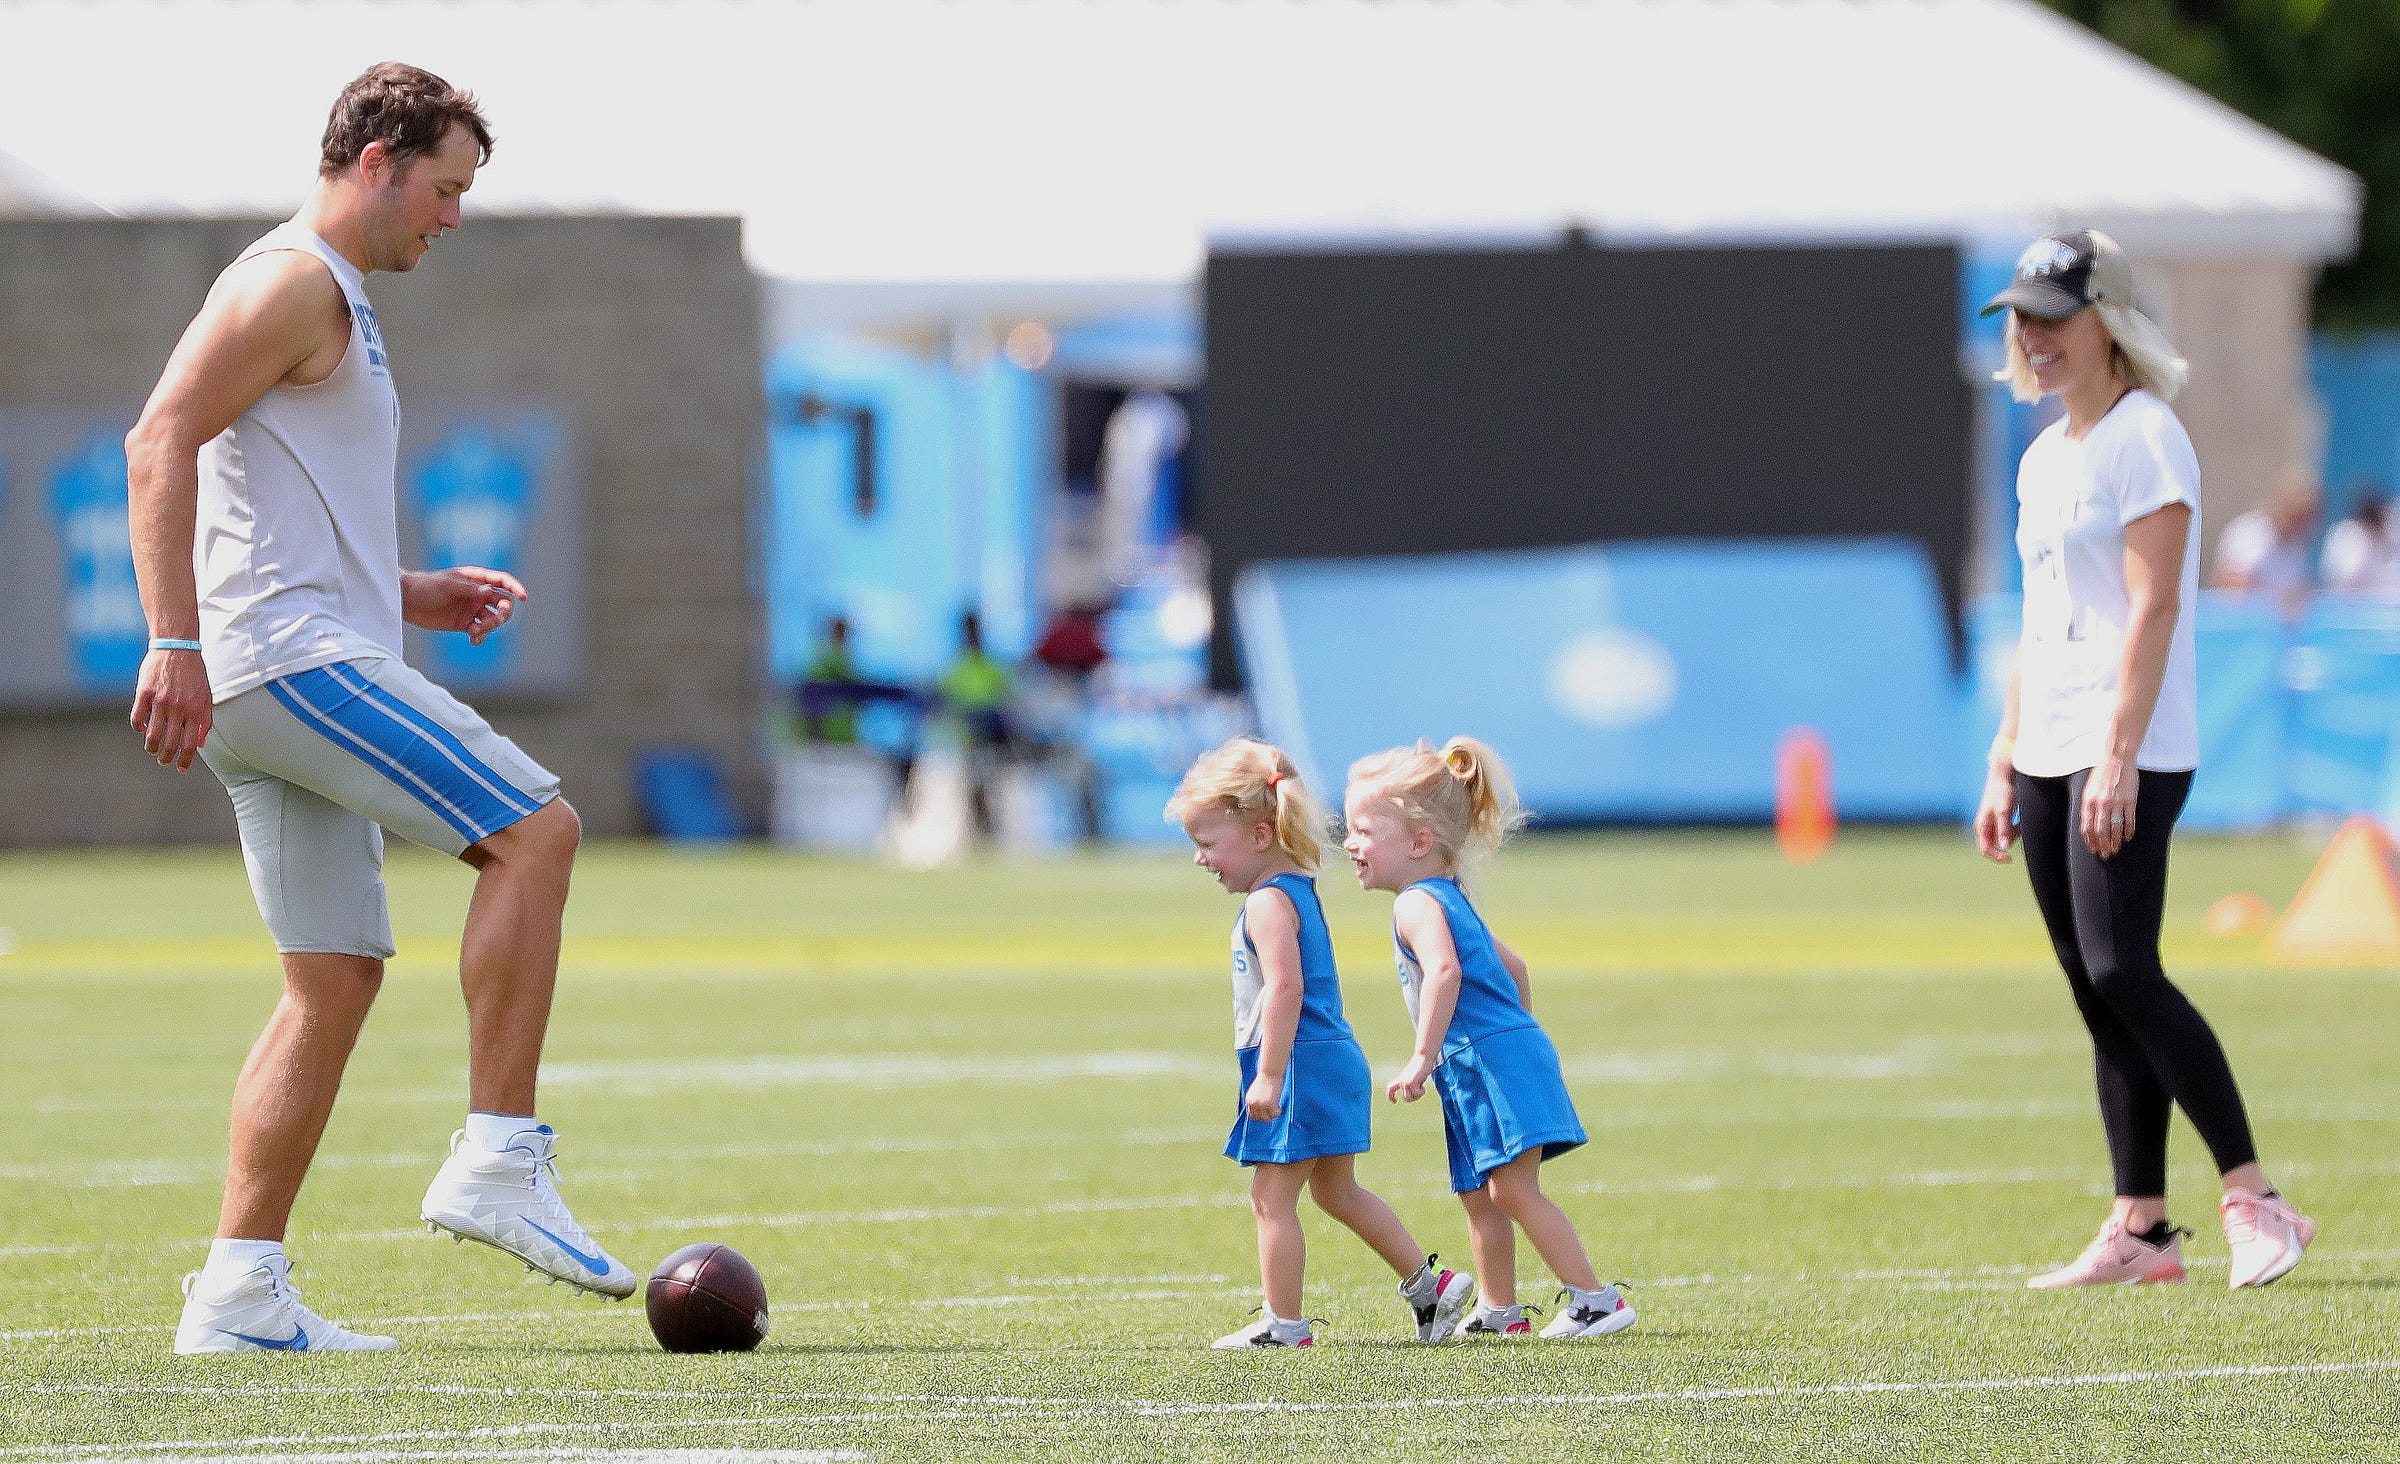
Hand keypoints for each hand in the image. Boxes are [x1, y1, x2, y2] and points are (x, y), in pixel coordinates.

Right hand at [129, 648, 211, 771]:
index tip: (181, 768)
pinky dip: (138, 727)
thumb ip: (205, 721)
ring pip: (151, 735)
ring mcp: (160, 701)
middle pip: (170, 744)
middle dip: (166, 758)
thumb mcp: (206, 697)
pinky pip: (137, 718)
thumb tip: (200, 744)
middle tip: (164, 761)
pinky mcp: (144, 693)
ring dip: (151, 747)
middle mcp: (178, 708)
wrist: (177, 649)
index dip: (185, 760)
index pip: (190, 745)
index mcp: (195, 711)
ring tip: (152, 749)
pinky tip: (142, 729)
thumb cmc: (194, 674)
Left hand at [403, 567, 527, 644]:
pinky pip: (481, 632)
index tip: (524, 596)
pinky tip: (473, 640)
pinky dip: (481, 637)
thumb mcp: (448, 584)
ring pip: (494, 620)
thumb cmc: (426, 586)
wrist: (407, 601)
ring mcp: (472, 609)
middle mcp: (478, 594)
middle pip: (503, 604)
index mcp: (476, 579)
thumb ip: (469, 588)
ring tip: (474, 633)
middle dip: (502, 615)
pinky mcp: (465, 624)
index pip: (502, 581)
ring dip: (489, 628)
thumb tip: (489, 592)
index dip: (515, 587)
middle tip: (492, 623)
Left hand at [1243, 1073, 1282, 1121]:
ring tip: (1277, 1110)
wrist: (1270, 1072)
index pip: (1252, 1115)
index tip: (1265, 1114)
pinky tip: (1279, 1108)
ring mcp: (1261, 1104)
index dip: (1259, 1116)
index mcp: (1249, 1100)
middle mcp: (1254, 1103)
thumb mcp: (1257, 1091)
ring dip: (1272, 1116)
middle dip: (1266, 1117)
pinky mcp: (1270, 1103)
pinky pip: (1275, 1114)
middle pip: (1259, 1118)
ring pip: (1268, 1118)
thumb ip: (1257, 1100)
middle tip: (1272, 1113)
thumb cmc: (1265, 1079)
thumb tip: (1261, 1110)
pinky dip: (1278, 1112)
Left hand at [1386, 1054, 1435, 1103]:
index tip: (1395, 1102)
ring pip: (1409, 1098)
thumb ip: (1411, 1082)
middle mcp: (1402, 1081)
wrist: (1423, 1056)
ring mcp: (1406, 1082)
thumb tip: (1413, 1090)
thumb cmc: (1421, 1064)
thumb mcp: (1414, 1074)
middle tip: (1420, 1091)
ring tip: (1422, 1088)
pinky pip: (1416, 1093)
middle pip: (1405, 1098)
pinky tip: (1423, 1086)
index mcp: (1401, 1078)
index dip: (1391, 1096)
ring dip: (1417, 1095)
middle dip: (1414, 1098)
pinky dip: (1422, 1092)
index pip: (1390, 1088)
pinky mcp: (1412, 1082)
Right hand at [1973, 768, 2017, 862]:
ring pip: (2003, 838)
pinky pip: (2007, 831)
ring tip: (2019, 821)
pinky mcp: (1998, 819)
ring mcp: (1990, 823)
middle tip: (2019, 831)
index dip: (1997, 856)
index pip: (1985, 849)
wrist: (2003, 776)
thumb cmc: (2002, 792)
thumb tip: (2004, 847)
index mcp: (1981, 826)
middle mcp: (1984, 827)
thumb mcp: (2004, 811)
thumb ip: (2004, 830)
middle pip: (1995, 845)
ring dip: (2013, 834)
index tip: (2010, 858)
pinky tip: (2019, 821)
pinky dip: (2015, 829)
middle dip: (2008, 841)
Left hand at [2081, 756, 2138, 858]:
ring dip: (2115, 841)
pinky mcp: (2130, 800)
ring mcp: (2117, 802)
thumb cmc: (2101, 776)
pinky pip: (2129, 819)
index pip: (2087, 826)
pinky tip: (2128, 837)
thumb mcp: (2088, 791)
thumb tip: (2088, 827)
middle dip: (2102, 845)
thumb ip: (2088, 808)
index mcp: (2088, 802)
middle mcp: (2101, 803)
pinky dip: (2128, 830)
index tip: (2093, 849)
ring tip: (2115, 849)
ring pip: (2115, 827)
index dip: (2090, 840)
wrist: (2116, 760)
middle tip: (2105, 855)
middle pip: (2101, 830)